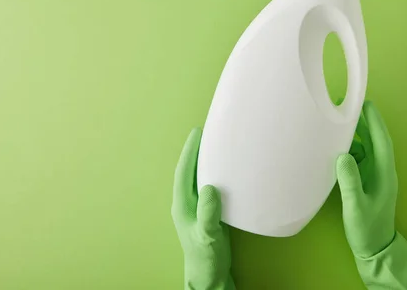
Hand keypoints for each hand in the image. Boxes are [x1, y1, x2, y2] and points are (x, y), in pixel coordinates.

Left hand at [171, 128, 234, 289]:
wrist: (209, 276)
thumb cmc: (206, 257)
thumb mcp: (208, 235)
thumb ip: (208, 213)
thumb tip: (209, 187)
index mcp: (182, 205)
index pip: (184, 172)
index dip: (190, 151)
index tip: (197, 132)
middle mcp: (186, 203)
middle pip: (188, 171)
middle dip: (195, 151)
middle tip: (207, 133)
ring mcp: (195, 208)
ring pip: (197, 178)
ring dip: (203, 161)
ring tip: (215, 146)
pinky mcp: (206, 213)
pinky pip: (207, 187)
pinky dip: (213, 174)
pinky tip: (224, 171)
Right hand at [337, 101, 397, 258]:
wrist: (375, 248)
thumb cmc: (367, 228)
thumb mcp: (356, 206)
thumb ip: (350, 182)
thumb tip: (342, 156)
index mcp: (384, 174)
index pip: (381, 141)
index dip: (374, 122)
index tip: (365, 104)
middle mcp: (381, 170)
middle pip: (374, 140)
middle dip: (363, 122)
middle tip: (346, 106)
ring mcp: (375, 176)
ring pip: (366, 148)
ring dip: (355, 135)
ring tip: (338, 121)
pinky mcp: (367, 181)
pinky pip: (359, 159)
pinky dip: (349, 149)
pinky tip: (336, 145)